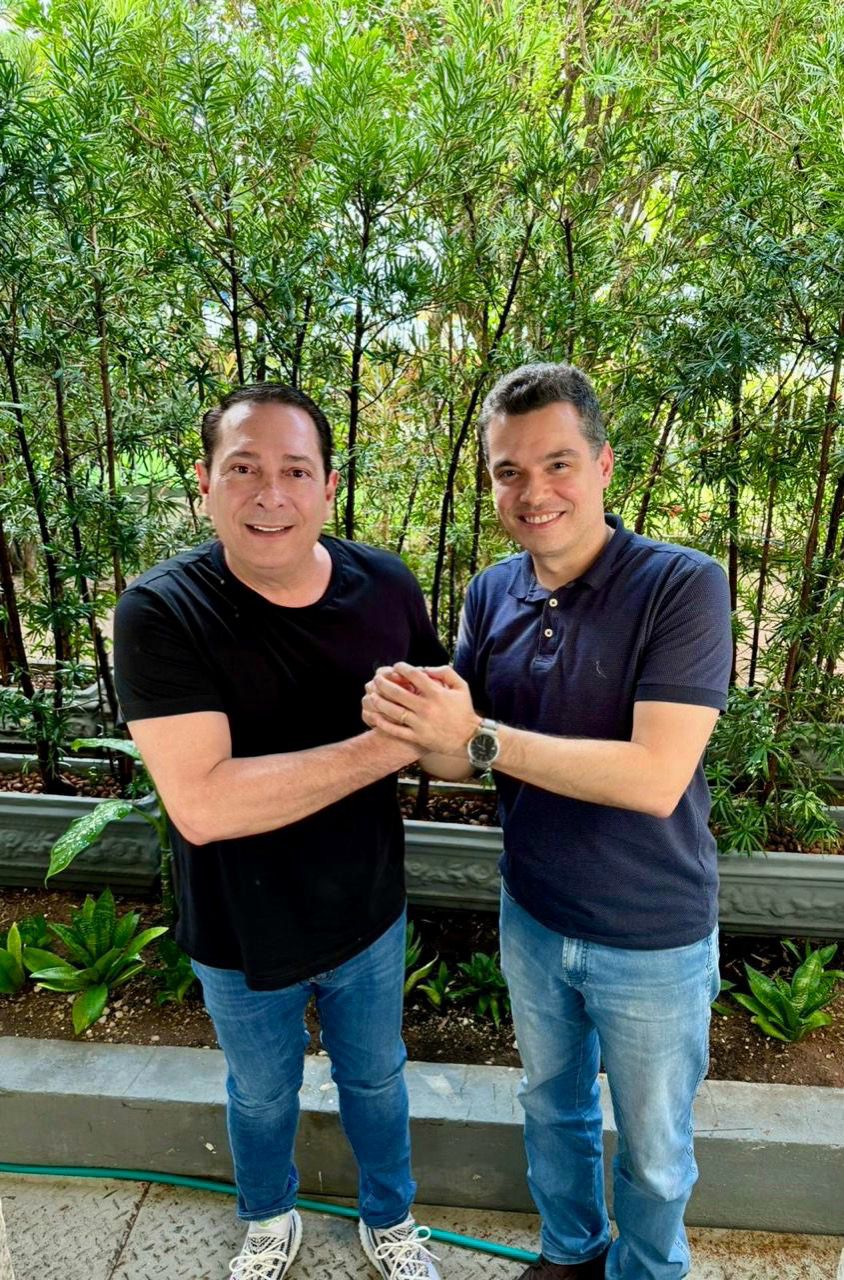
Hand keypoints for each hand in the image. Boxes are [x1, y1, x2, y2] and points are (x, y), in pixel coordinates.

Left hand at [362, 662, 479, 754]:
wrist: (470, 738)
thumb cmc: (464, 710)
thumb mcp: (461, 686)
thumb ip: (445, 672)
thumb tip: (425, 668)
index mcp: (437, 694)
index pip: (414, 676)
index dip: (402, 668)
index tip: (395, 667)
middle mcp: (427, 708)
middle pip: (398, 692)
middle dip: (384, 683)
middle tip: (376, 678)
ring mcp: (421, 724)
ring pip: (393, 711)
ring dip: (379, 701)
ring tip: (371, 695)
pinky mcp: (417, 737)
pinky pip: (396, 730)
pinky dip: (383, 723)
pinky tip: (374, 716)